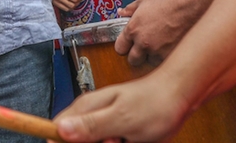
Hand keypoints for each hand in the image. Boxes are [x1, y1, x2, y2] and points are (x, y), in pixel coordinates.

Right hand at [50, 74, 188, 142]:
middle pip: (77, 142)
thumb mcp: (122, 118)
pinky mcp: (115, 131)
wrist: (179, 96)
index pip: (56, 129)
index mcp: (86, 108)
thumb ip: (91, 125)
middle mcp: (91, 115)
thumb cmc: (155, 102)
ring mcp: (103, 123)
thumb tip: (60, 130)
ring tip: (128, 140)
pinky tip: (133, 141)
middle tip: (115, 141)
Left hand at [115, 0, 197, 66]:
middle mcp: (142, 43)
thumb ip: (129, 9)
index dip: (124, 46)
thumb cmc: (167, 5)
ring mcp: (156, 51)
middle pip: (132, 60)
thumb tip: (121, 12)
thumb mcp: (144, 2)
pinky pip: (162, 63)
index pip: (119, 48)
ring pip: (148, 62)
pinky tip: (168, 46)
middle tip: (144, 47)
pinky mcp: (169, 57)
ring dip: (152, 56)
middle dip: (137, 55)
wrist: (189, 10)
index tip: (129, 44)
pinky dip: (163, 57)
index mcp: (132, 29)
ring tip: (159, 44)